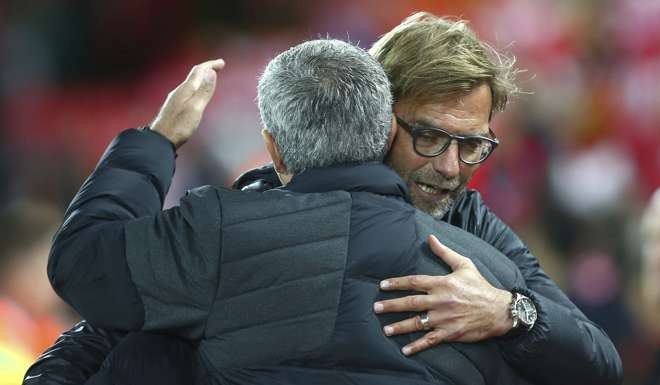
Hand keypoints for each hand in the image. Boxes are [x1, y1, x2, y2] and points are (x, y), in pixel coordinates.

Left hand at [150, 59, 224, 147]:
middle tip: (218, 67)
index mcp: (186, 89)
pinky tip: (196, 94)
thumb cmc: (179, 126)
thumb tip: (211, 72)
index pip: (199, 71)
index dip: (211, 65)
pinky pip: (188, 91)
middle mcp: (179, 91)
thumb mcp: (196, 108)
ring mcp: (175, 98)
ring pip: (190, 83)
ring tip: (209, 78)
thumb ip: (204, 90)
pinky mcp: (174, 106)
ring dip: (201, 78)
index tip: (221, 63)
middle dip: (207, 69)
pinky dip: (196, 87)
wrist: (161, 139)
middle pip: (194, 75)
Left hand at [374, 234, 512, 355]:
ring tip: (386, 330)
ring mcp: (445, 318)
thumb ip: (444, 252)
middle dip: (392, 305)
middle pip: (411, 303)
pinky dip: (417, 346)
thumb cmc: (480, 286)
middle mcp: (441, 301)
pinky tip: (405, 350)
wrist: (499, 310)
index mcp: (442, 283)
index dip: (397, 283)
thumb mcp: (464, 265)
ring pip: (418, 323)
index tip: (382, 286)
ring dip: (400, 327)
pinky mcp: (450, 333)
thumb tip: (430, 237)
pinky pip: (430, 340)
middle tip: (376, 308)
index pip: (414, 282)